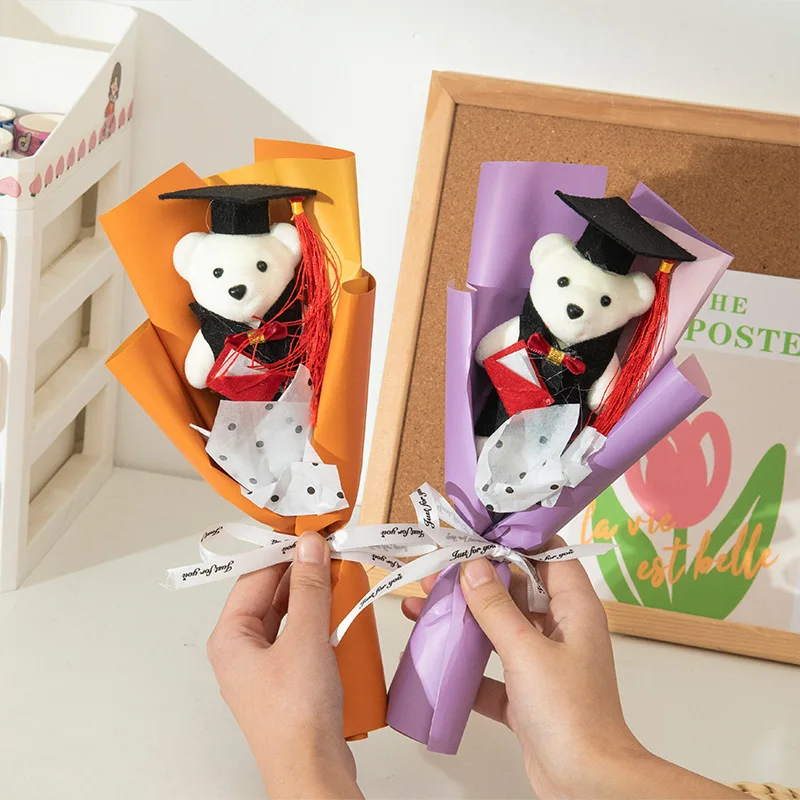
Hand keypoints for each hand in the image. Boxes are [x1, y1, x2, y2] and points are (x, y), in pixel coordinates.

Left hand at [208, 531, 362, 798]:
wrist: (313, 772)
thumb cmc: (297, 716)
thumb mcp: (305, 638)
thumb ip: (308, 587)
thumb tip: (309, 545)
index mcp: (231, 638)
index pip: (255, 576)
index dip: (283, 550)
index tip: (310, 530)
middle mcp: (243, 650)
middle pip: (272, 595)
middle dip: (303, 573)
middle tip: (333, 550)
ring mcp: (266, 667)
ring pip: (290, 616)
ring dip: (316, 597)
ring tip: (342, 577)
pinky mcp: (290, 681)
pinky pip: (303, 638)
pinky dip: (323, 623)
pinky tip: (343, 615)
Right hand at [402, 538, 738, 799]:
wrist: (586, 784)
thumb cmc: (569, 713)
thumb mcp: (526, 652)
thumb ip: (496, 608)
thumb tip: (474, 564)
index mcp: (574, 609)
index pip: (548, 555)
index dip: (516, 538)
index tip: (478, 528)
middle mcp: (560, 630)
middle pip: (515, 590)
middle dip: (476, 579)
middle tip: (437, 568)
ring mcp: (542, 663)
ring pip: (498, 628)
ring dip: (464, 619)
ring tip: (423, 605)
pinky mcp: (525, 694)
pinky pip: (490, 668)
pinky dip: (464, 664)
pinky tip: (432, 657)